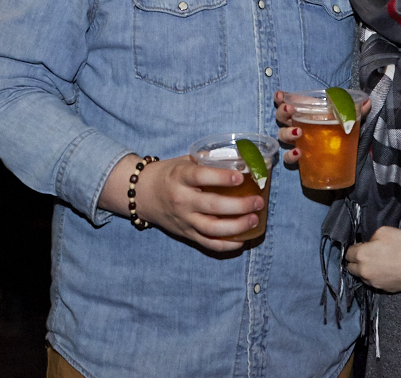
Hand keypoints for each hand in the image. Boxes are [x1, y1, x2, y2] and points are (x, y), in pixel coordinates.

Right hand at [113, 154, 263, 251]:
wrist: (142, 194)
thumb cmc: (168, 174)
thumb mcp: (183, 161)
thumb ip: (207, 161)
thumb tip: (239, 156)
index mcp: (180, 178)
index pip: (200, 177)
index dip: (221, 177)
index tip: (240, 177)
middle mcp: (181, 200)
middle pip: (212, 206)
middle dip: (239, 205)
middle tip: (257, 201)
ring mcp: (184, 220)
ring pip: (212, 228)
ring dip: (237, 226)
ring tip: (254, 219)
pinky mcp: (186, 234)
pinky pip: (208, 243)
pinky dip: (226, 244)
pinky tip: (242, 239)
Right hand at [273, 90, 369, 166]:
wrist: (340, 154)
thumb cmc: (337, 129)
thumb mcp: (346, 118)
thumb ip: (354, 110)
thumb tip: (367, 102)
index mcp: (304, 112)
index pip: (288, 102)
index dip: (281, 98)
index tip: (280, 95)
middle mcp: (296, 124)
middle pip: (281, 117)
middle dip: (282, 112)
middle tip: (290, 109)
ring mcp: (296, 141)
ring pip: (282, 136)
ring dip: (287, 133)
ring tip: (298, 132)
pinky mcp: (300, 158)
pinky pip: (288, 158)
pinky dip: (290, 156)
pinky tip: (297, 153)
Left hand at [345, 226, 400, 292]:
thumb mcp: (384, 231)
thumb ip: (371, 237)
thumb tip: (369, 243)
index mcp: (361, 255)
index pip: (348, 254)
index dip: (354, 249)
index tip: (361, 247)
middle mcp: (364, 271)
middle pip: (351, 268)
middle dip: (356, 262)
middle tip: (367, 255)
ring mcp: (373, 282)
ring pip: (363, 277)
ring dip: (366, 271)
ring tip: (379, 263)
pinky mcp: (383, 289)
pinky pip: (375, 283)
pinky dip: (377, 277)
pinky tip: (387, 271)